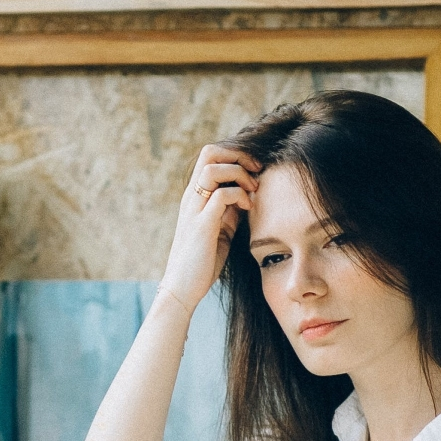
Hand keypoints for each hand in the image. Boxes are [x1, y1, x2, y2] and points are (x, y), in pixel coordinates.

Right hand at [158, 143, 260, 315]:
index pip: (211, 156)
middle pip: (210, 152)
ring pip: (213, 168)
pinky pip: (222, 195)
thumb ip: (230, 210)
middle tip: (257, 171)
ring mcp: (194, 209)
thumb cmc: (203, 262)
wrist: (183, 288)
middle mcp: (192, 197)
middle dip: (239, 155)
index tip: (255, 170)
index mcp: (195, 196)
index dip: (236, 155)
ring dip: (239, 173)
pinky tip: (249, 208)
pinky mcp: (201, 225)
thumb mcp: (221, 229)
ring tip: (253, 189)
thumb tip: (248, 195)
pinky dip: (240, 195)